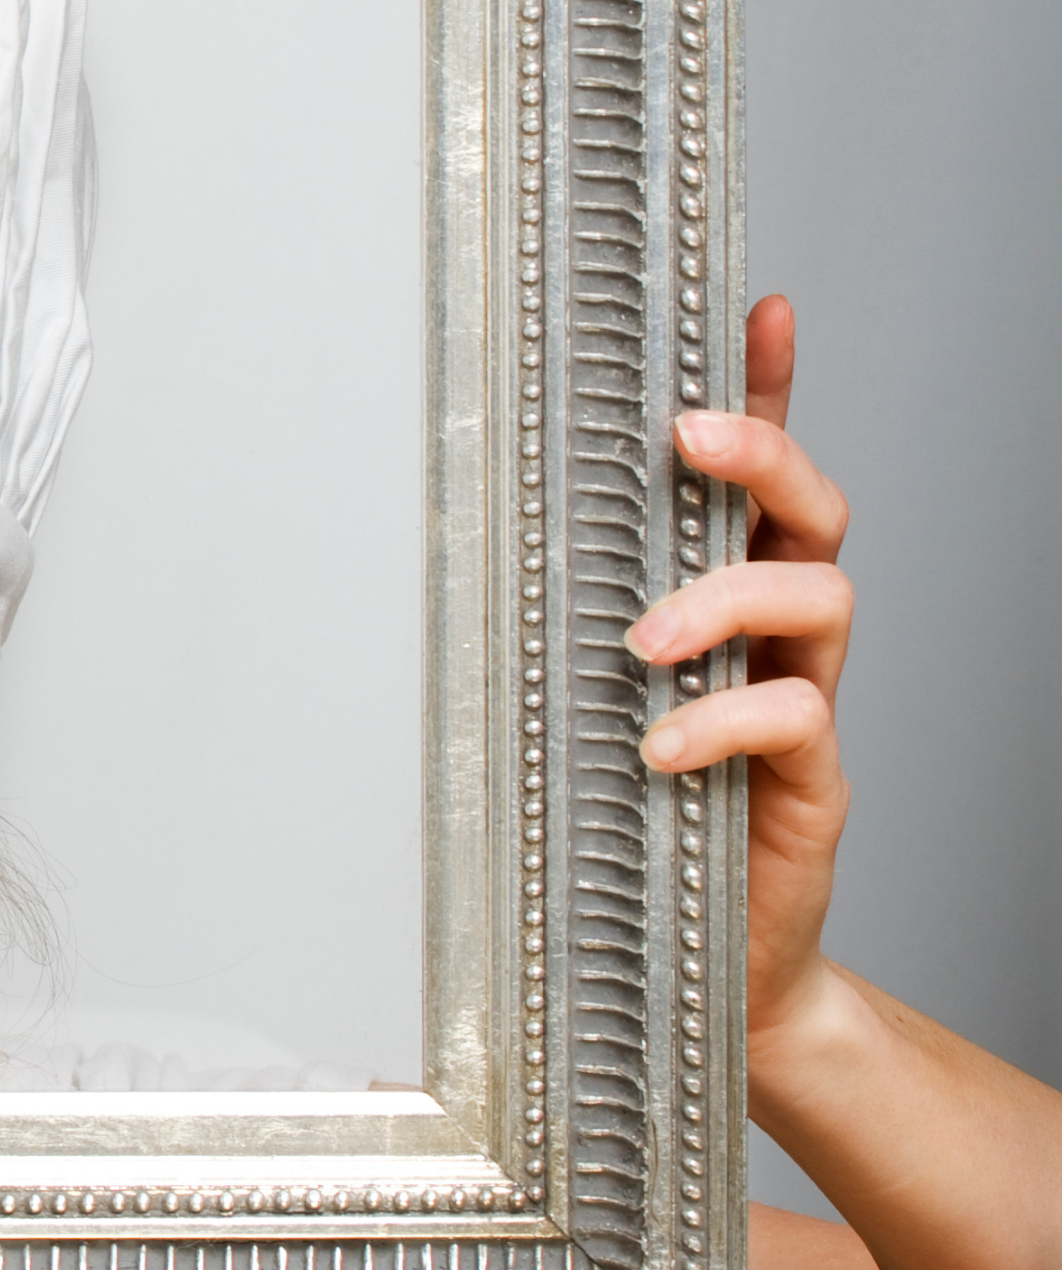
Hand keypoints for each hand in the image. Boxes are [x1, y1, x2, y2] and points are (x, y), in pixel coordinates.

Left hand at [620, 294, 852, 1053]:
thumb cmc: (629, 811)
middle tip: (694, 438)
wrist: (701, 962)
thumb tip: (449, 522)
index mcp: (722, 594)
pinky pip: (797, 718)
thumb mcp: (580, 689)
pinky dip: (724, 721)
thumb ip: (556, 611)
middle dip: (765, 452)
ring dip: (725, 597)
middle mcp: (776, 634)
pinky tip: (660, 747)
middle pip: (814, 508)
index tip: (761, 307)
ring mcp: (802, 701)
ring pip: (821, 595)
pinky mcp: (811, 783)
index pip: (761, 472)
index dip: (771, 386)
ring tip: (642, 644)